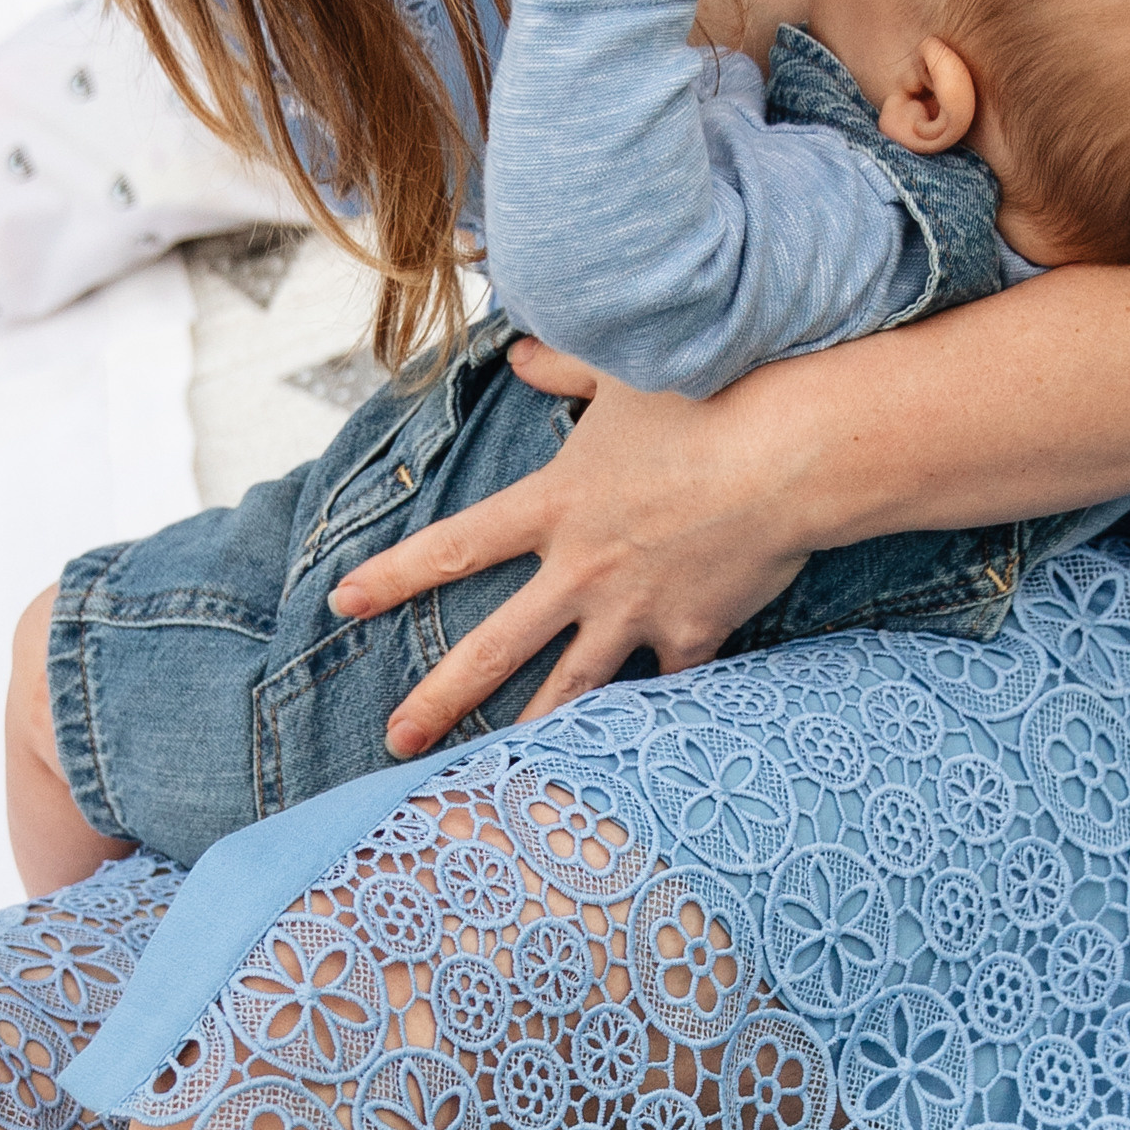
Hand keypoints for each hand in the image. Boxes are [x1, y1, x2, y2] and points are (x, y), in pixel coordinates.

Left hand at [327, 334, 811, 757]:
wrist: (788, 452)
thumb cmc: (706, 396)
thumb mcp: (620, 370)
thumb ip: (561, 365)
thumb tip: (519, 350)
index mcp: (555, 505)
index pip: (453, 547)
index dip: (393, 576)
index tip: (342, 603)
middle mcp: (582, 569)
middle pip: (494, 647)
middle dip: (440, 699)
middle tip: (397, 739)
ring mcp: (635, 610)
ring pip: (570, 690)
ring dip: (530, 735)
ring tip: (497, 779)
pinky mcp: (693, 634)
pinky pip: (666, 687)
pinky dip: (653, 714)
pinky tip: (636, 750)